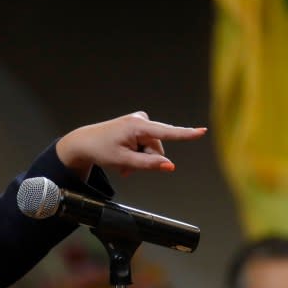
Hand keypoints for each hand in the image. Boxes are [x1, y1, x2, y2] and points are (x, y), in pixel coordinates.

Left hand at [55, 111, 206, 179]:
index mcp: (137, 126)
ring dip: (140, 158)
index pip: (166, 133)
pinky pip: (146, 143)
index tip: (202, 131)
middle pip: (157, 147)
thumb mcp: (124, 161)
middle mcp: (141, 119)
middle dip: (146, 160)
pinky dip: (138, 152)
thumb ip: (148, 164)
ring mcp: (140, 121)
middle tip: (127, 168)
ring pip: (152, 147)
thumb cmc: (101, 150)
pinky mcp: (138, 124)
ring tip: (124, 163)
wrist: (85, 143)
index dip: (186, 134)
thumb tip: (170, 166)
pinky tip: (125, 156)